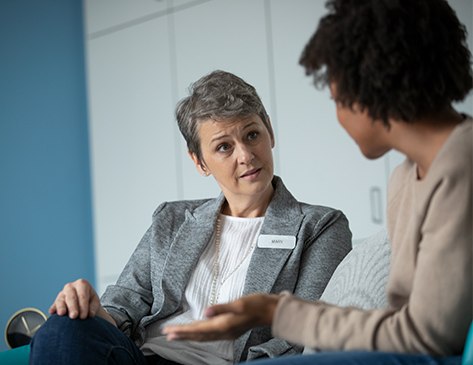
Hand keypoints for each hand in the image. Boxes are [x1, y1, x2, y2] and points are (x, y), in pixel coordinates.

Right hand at [49, 278, 101, 319]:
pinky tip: (52, 312)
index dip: (83, 306)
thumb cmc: (90, 301)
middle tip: (74, 316)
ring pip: (61, 300)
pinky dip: (53, 308)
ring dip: (61, 307)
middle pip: (71, 297)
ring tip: (62, 314)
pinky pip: (54, 304)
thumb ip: (93, 307)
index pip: (82, 295)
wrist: (84, 303)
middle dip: (73, 307)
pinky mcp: (56, 301)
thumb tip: (90, 314)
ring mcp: (62, 293)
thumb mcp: (94, 302)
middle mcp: (71, 287)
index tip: (84, 316)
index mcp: (82, 284)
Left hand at [162, 293, 280, 341]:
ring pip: (203, 337)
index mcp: (223, 325)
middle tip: (167, 334)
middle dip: (182, 335)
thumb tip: (205, 312)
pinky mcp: (230, 330)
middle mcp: (223, 332)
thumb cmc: (256, 304)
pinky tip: (197, 332)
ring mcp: (227, 333)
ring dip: (189, 336)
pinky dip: (199, 335)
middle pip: (198, 336)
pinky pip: (209, 336)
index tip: (169, 330)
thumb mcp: (239, 303)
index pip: (197, 329)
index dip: (182, 330)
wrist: (271, 311)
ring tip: (177, 335)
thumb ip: (221, 308)